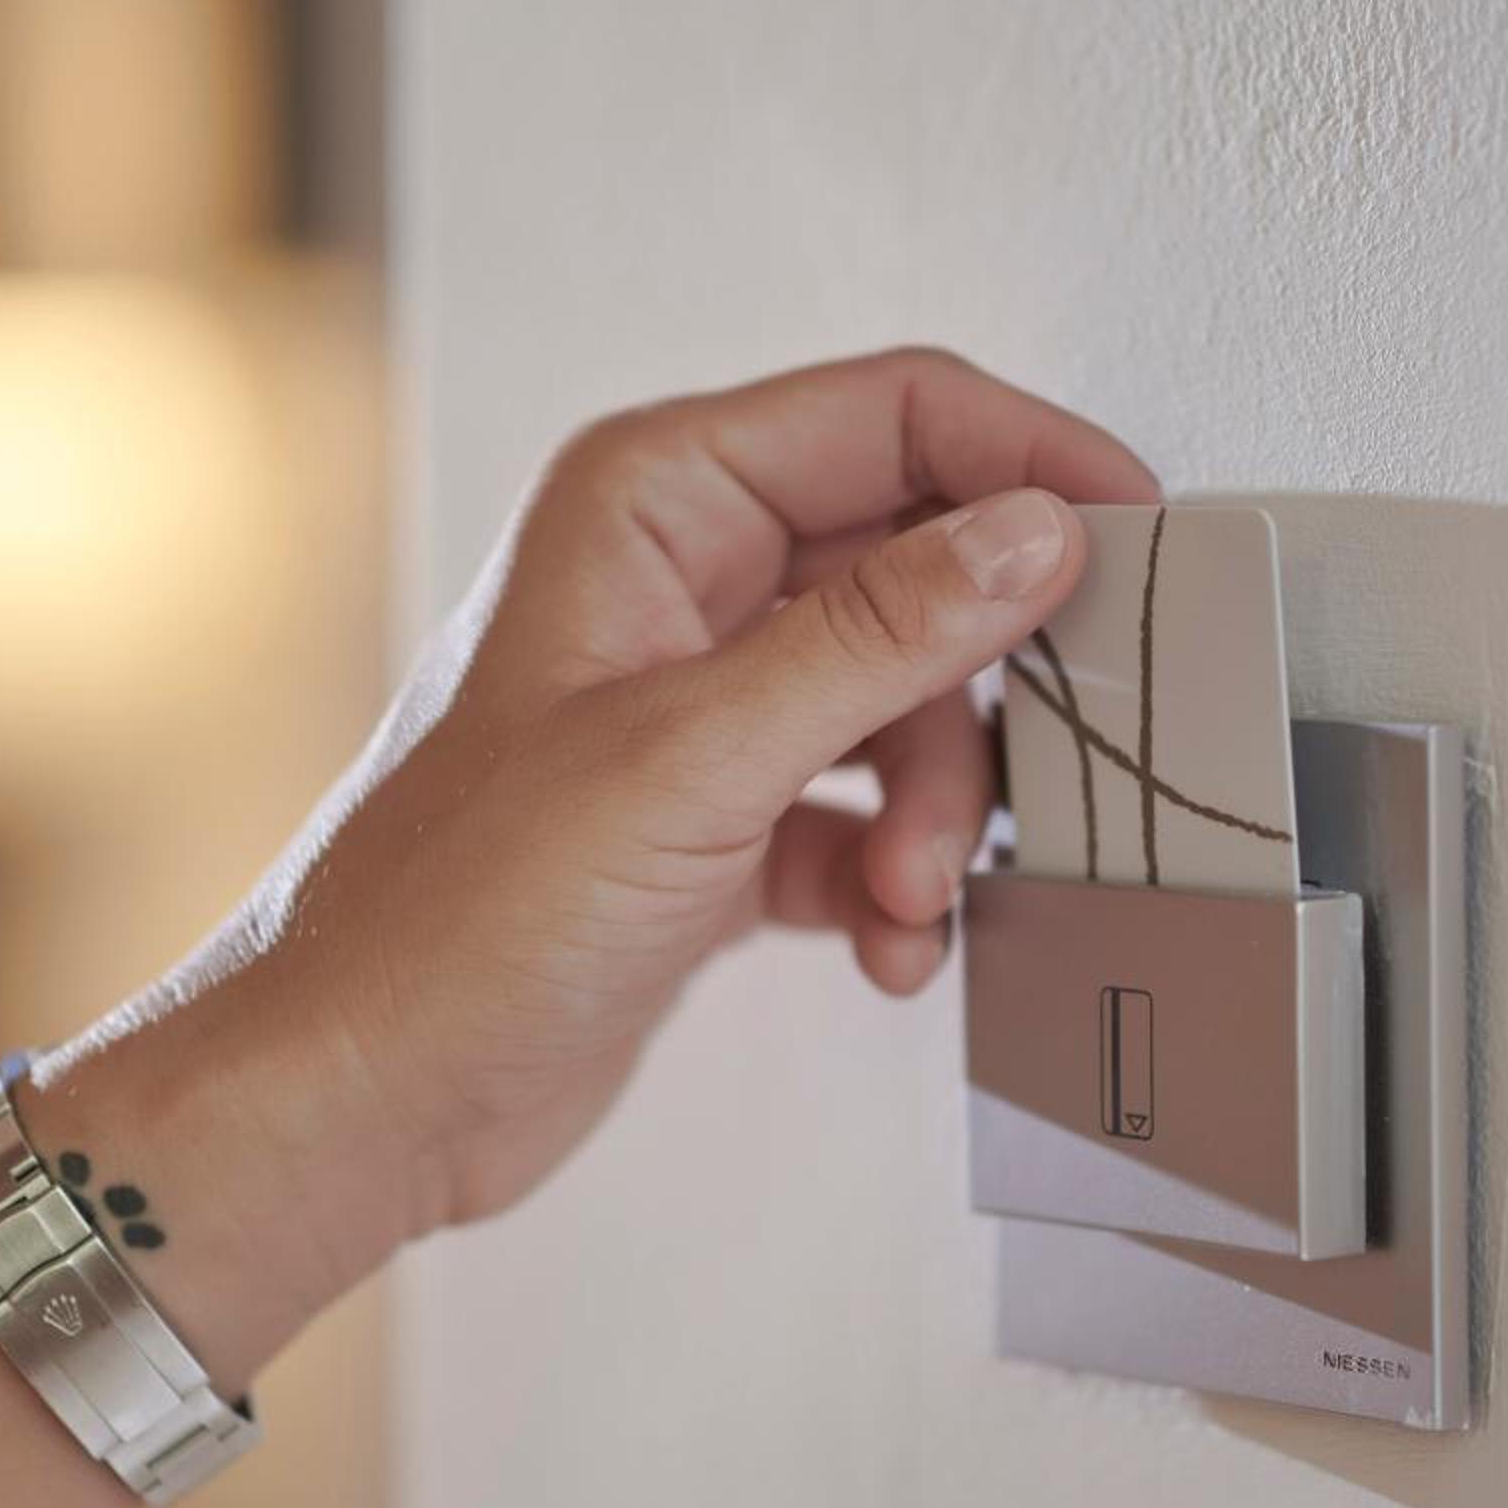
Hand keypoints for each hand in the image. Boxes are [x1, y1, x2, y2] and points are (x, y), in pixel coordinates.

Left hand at [31, 349, 1156, 1362]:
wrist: (370, 1092)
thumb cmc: (458, 916)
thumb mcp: (695, 756)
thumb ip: (880, 636)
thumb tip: (1034, 534)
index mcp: (654, 501)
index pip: (893, 415)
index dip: (1029, 464)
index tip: (1138, 541)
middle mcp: (683, 578)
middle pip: (921, 568)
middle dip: (973, 694)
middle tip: (1016, 780)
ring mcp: (707, 701)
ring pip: (910, 704)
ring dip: (935, 811)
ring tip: (902, 898)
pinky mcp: (723, 814)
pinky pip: (869, 810)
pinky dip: (894, 878)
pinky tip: (881, 945)